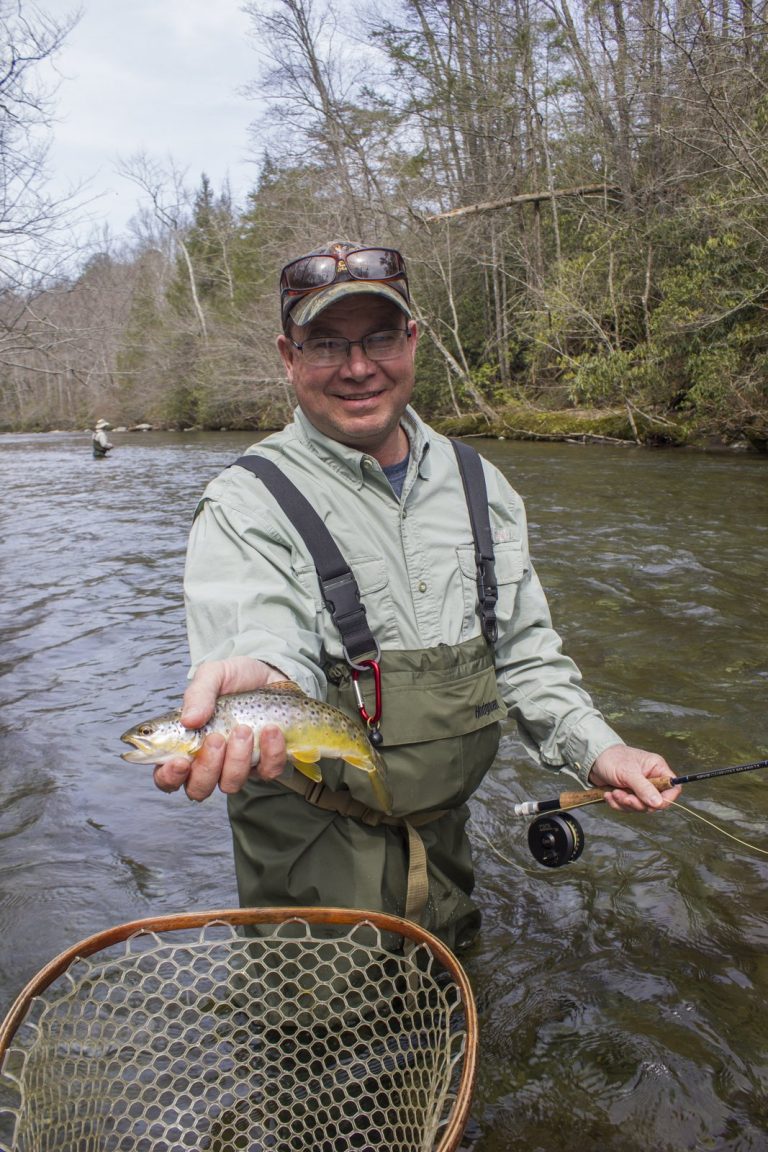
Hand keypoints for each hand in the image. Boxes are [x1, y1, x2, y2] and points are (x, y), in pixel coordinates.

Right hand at [153, 656, 287, 800]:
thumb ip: (198, 694)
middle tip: (217, 738)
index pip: (166, 776)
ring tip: (245, 729)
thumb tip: (189, 721)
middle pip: (197, 789)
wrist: (272, 673)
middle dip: (207, 768)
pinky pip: (266, 772)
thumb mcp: (213, 675)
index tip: (180, 761)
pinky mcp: (265, 764)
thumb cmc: (236, 677)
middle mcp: (209, 761)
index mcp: (185, 743)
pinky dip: (269, 752)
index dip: (169, 777)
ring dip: (237, 758)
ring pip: (231, 784)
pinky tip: (271, 729)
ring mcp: (237, 765)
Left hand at [588, 744, 681, 812]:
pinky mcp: (628, 794)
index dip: (666, 799)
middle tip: (625, 797)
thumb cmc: (611, 759)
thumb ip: (644, 788)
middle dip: (638, 803)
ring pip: (640, 807)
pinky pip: (628, 807)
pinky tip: (609, 795)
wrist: (592, 760)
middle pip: (655, 802)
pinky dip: (617, 804)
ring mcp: (640, 788)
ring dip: (625, 803)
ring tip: (614, 793)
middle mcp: (651, 779)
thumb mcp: (628, 773)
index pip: (673, 787)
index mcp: (657, 768)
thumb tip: (659, 803)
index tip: (653, 804)